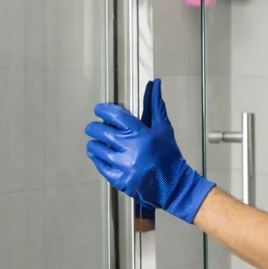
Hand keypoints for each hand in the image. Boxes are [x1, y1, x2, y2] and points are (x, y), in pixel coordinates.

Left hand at [85, 79, 214, 223]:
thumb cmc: (168, 155)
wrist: (173, 185)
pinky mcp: (119, 180)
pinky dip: (97, 158)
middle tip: (94, 127)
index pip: (114, 115)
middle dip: (94, 127)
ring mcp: (123, 166)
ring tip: (97, 142)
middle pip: (100, 131)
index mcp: (141, 134)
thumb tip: (155, 83)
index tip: (99, 109)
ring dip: (94, 143)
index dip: (103, 109)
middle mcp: (130, 149)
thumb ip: (155, 105)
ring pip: (96, 148)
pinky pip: (99, 165)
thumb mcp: (163, 129)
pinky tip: (99, 155)